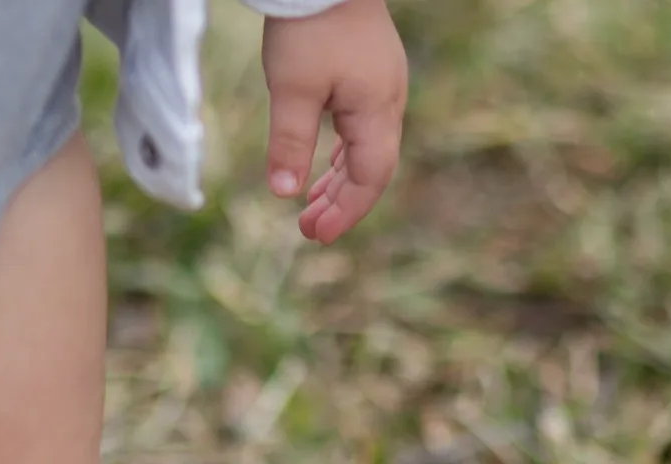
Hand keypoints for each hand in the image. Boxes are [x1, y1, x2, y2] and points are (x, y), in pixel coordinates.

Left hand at [261, 0, 407, 244]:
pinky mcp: (370, 67)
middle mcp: (388, 101)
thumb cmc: (308, 22)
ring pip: (366, 147)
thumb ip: (290, 143)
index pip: (368, 179)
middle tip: (309, 228)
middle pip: (371, 169)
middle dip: (340, 202)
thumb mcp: (291, 88)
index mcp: (377, 111)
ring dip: (340, 178)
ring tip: (314, 203)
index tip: (316, 234)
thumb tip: (283, 194)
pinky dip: (343, 151)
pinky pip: (361, 124)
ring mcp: (382, 83)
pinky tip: (327, 161)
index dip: (344, 212)